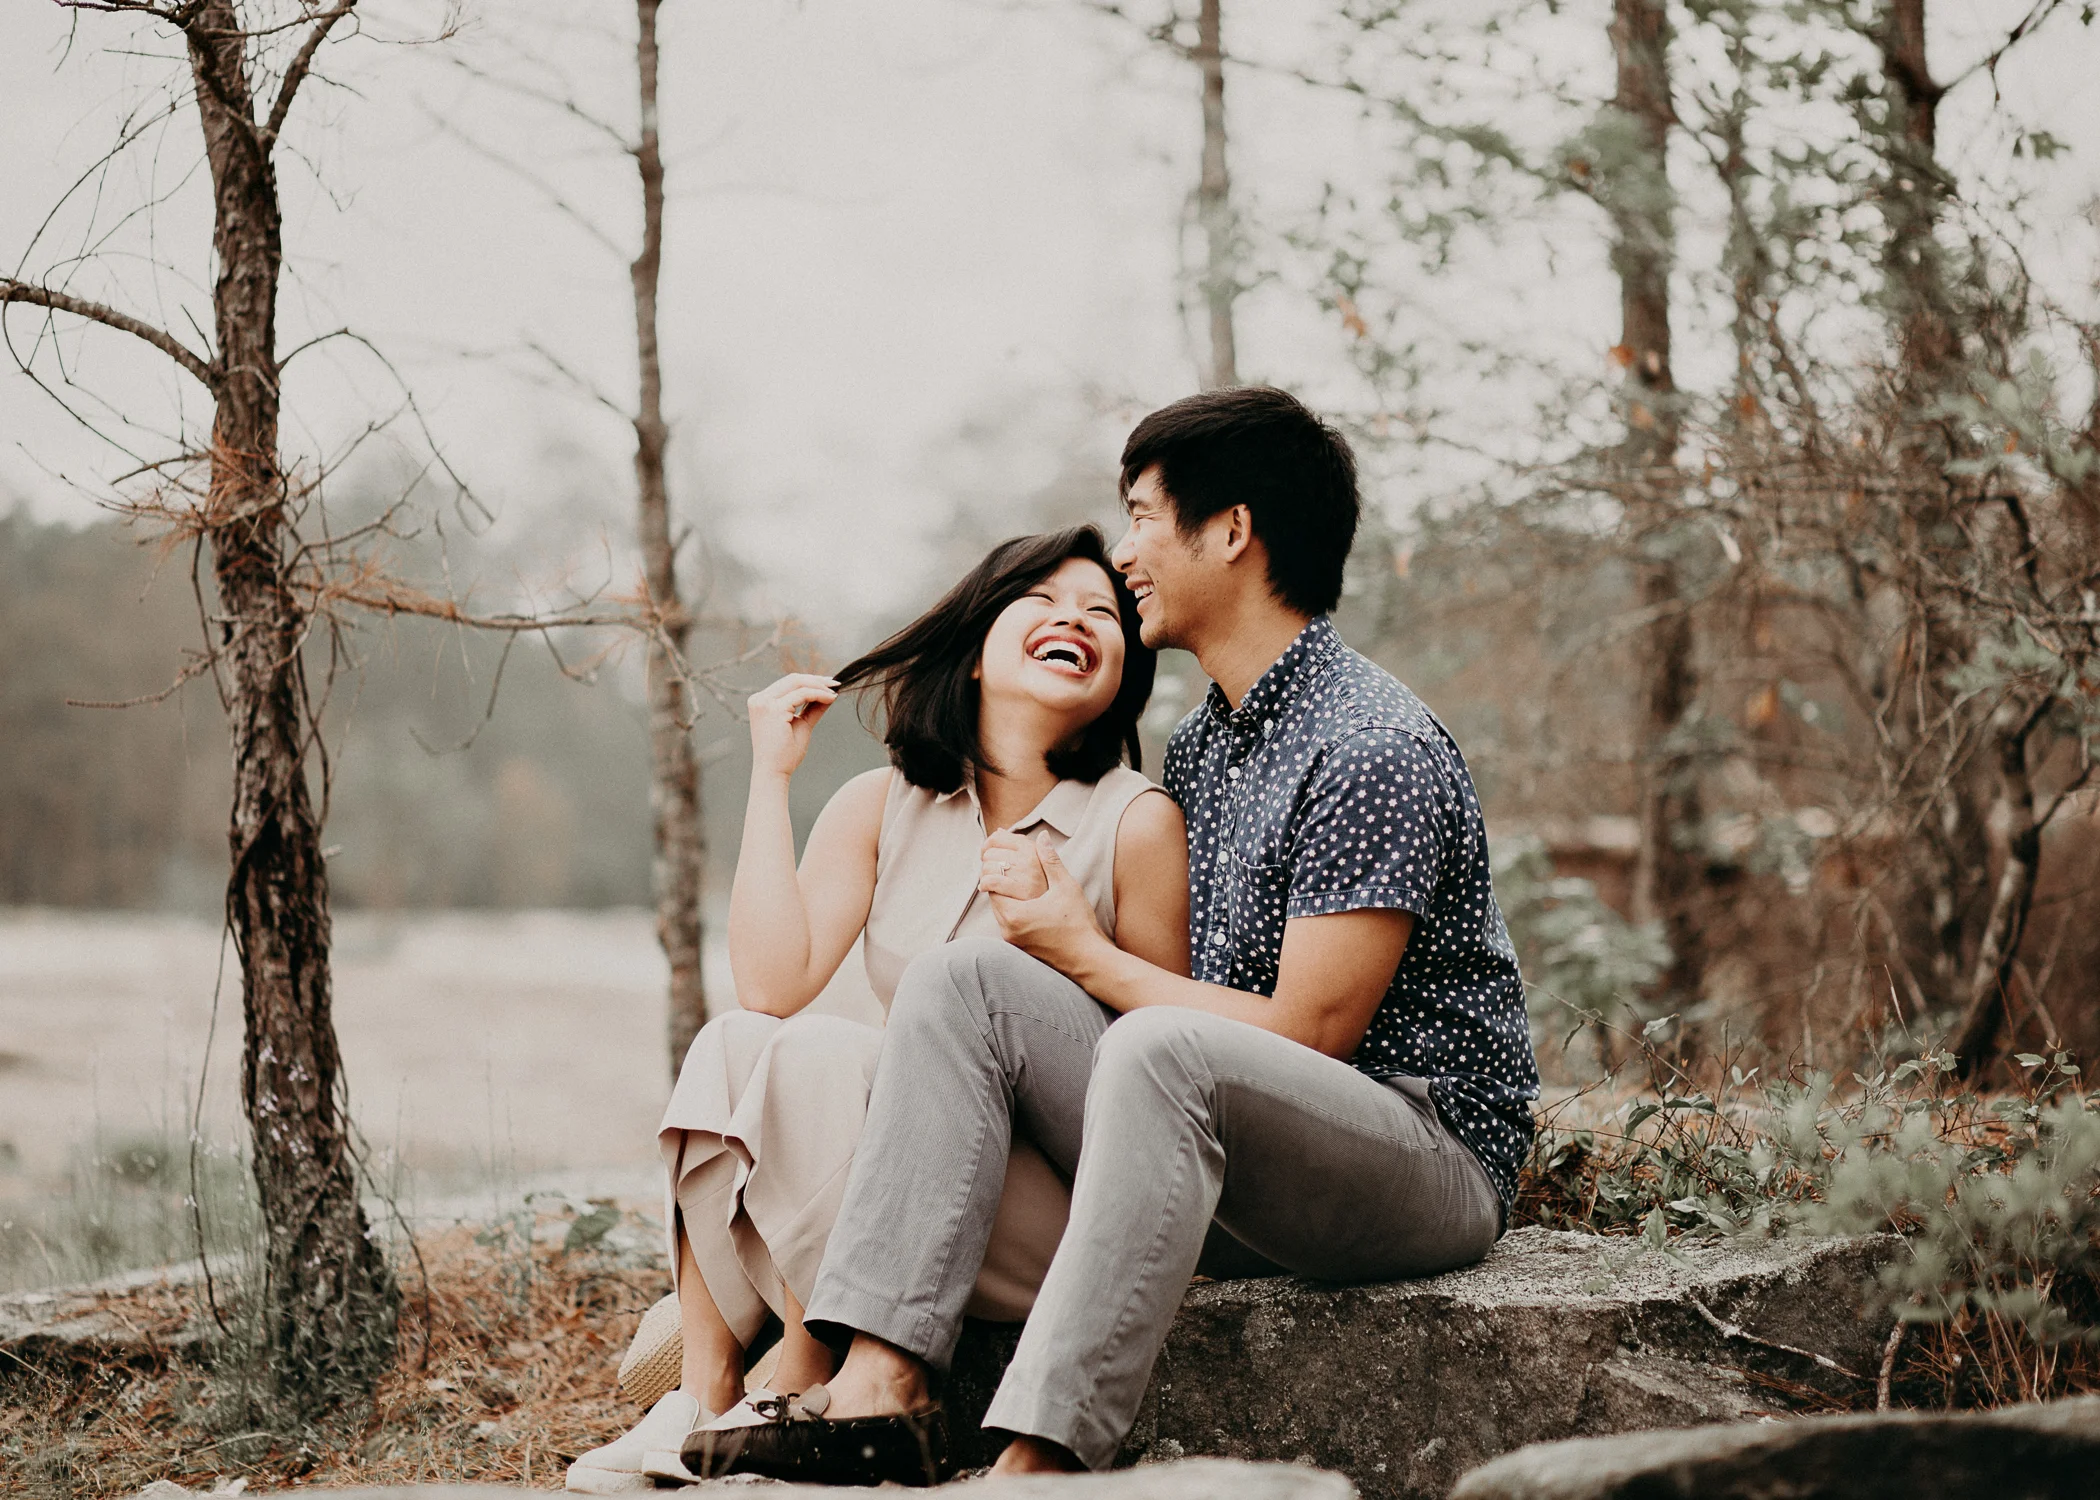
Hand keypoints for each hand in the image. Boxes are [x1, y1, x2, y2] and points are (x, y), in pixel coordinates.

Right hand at [748, 673, 839, 779]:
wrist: (774, 773)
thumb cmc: (785, 754)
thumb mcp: (801, 725)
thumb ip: (812, 709)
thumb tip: (830, 694)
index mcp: (761, 702)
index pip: (788, 684)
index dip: (810, 681)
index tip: (828, 685)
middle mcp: (759, 699)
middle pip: (793, 679)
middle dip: (817, 680)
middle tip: (836, 684)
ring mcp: (764, 703)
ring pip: (798, 683)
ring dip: (819, 686)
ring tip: (834, 693)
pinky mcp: (774, 709)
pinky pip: (802, 694)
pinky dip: (819, 694)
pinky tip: (831, 699)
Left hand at [986, 833, 1108, 976]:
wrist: (1088, 958)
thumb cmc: (1078, 923)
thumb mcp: (1065, 887)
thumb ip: (1050, 860)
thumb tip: (1042, 836)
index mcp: (1015, 914)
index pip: (992, 885)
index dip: (998, 870)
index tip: (1005, 859)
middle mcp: (1008, 930)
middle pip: (994, 899)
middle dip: (1000, 882)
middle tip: (1007, 866)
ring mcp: (1013, 941)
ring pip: (1000, 912)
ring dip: (1006, 897)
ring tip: (1016, 881)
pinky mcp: (1020, 948)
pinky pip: (1008, 924)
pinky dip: (1013, 910)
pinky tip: (1027, 902)